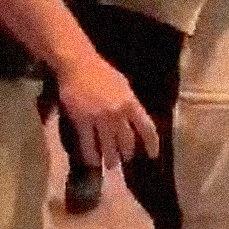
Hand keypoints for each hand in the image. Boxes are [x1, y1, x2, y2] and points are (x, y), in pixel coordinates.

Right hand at [57, 56, 158, 170]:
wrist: (77, 63)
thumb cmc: (100, 71)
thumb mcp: (122, 84)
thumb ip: (130, 102)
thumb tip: (135, 118)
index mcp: (131, 103)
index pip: (147, 129)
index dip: (151, 144)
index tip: (152, 155)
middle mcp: (117, 114)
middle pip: (127, 142)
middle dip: (126, 154)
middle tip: (124, 159)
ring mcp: (99, 118)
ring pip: (108, 147)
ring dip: (110, 159)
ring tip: (109, 165)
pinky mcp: (82, 121)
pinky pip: (88, 144)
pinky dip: (91, 155)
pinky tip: (92, 161)